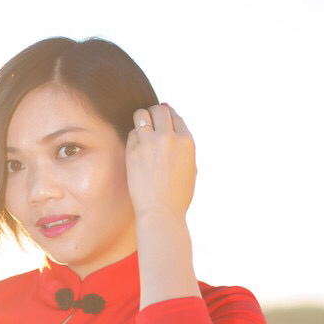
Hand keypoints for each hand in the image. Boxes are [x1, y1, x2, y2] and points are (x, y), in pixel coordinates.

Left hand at [125, 103, 196, 219]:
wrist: (161, 213)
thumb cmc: (177, 196)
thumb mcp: (191, 169)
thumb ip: (184, 149)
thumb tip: (176, 132)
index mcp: (187, 141)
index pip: (176, 116)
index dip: (169, 117)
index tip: (163, 121)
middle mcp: (169, 138)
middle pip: (159, 110)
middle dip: (155, 113)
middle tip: (151, 121)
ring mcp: (150, 143)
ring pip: (142, 115)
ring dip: (142, 119)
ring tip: (141, 127)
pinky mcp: (133, 151)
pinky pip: (132, 133)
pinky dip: (135, 136)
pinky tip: (137, 146)